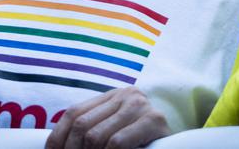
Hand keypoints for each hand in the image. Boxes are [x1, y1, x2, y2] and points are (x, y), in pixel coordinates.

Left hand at [46, 87, 170, 148]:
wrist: (180, 141)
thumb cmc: (143, 141)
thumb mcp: (115, 130)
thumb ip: (93, 130)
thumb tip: (58, 147)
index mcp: (113, 96)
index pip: (74, 113)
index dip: (58, 138)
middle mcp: (126, 95)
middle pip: (82, 125)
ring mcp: (141, 106)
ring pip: (96, 136)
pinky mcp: (154, 120)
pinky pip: (117, 142)